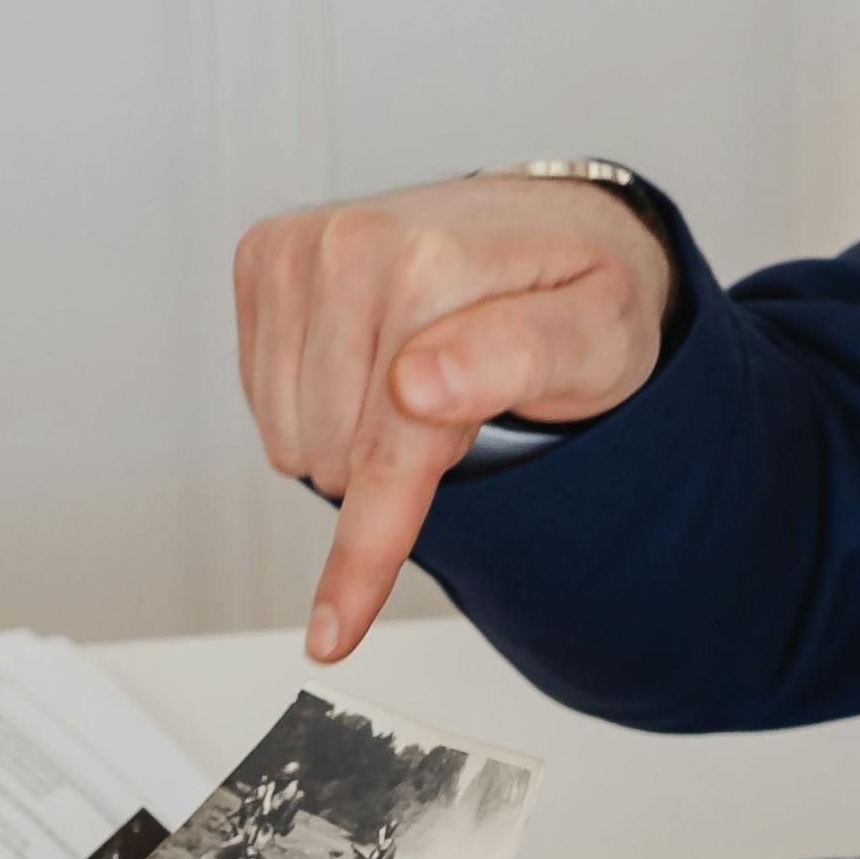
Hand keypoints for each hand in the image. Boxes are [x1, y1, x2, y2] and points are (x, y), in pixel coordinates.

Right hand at [233, 174, 675, 663]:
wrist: (548, 227)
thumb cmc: (578, 290)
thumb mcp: (594, 337)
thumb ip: (516, 358)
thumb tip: (416, 385)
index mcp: (432, 261)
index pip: (387, 443)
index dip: (366, 549)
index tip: (332, 632)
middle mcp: (352, 241)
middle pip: (333, 450)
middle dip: (395, 458)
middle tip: (463, 404)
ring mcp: (299, 245)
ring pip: (291, 434)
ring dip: (355, 438)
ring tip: (423, 379)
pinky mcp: (266, 257)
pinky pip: (265, 400)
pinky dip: (316, 410)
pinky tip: (371, 365)